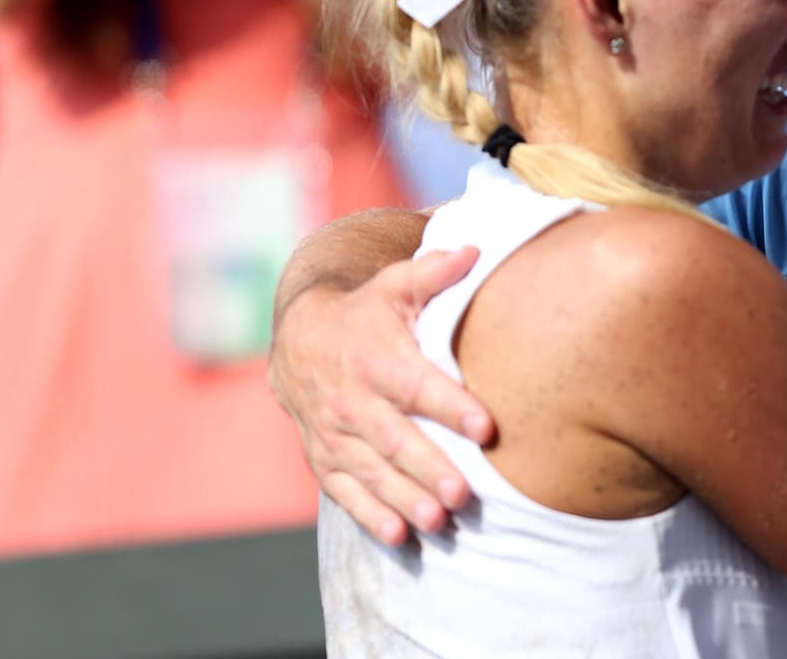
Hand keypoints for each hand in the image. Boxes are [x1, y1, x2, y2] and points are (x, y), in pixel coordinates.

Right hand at [267, 246, 494, 545]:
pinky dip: (369, 515)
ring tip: (438, 521)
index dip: (451, 406)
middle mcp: (352, 400)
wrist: (299, 337)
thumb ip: (433, 272)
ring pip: (371, 471)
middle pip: (394, 438)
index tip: (486, 426)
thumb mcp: (394, 286)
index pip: (417, 385)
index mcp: (376, 358)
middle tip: (463, 495)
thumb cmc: (368, 312)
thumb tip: (474, 251)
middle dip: (428, 468)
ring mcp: (334, 434)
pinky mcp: (324, 459)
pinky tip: (398, 536)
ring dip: (404, 498)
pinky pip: (344, 492)